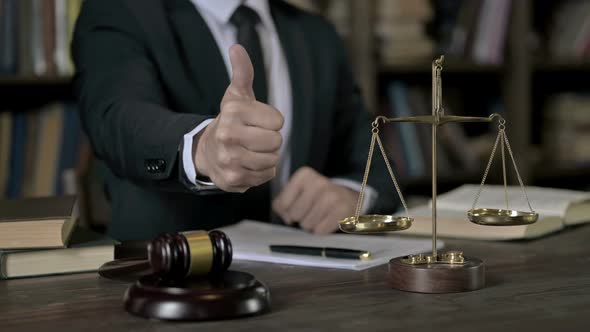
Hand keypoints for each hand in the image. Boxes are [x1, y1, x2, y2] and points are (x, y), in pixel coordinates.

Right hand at [194, 44, 283, 191]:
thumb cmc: (231, 121)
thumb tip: (237, 48)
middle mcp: (228, 136)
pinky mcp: (233, 180)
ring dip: (267, 157)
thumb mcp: (236, 96)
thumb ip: (242, 72)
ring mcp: (230, 160)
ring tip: (251, 151)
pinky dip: (262, 172)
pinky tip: (248, 164)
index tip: (257, 121)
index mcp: (233, 113)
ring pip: (272, 160)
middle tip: (254, 138)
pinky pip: (266, 176)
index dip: (271, 122)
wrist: (207, 152)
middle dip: (270, 141)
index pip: (278, 122)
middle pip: (276, 142)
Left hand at [272, 167, 358, 233]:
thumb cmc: (316, 197)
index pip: (283, 204)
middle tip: (310, 212)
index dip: (287, 211)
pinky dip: (321, 230)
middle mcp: (319, 182)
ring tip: (319, 216)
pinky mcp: (342, 210)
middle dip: (300, 218)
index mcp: (304, 175)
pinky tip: (327, 221)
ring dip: (310, 225)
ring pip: (307, 224)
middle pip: (295, 215)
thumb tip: (287, 217)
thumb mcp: (296, 192)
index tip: (296, 207)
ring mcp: (332, 196)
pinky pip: (320, 231)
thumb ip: (281, 204)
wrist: (348, 197)